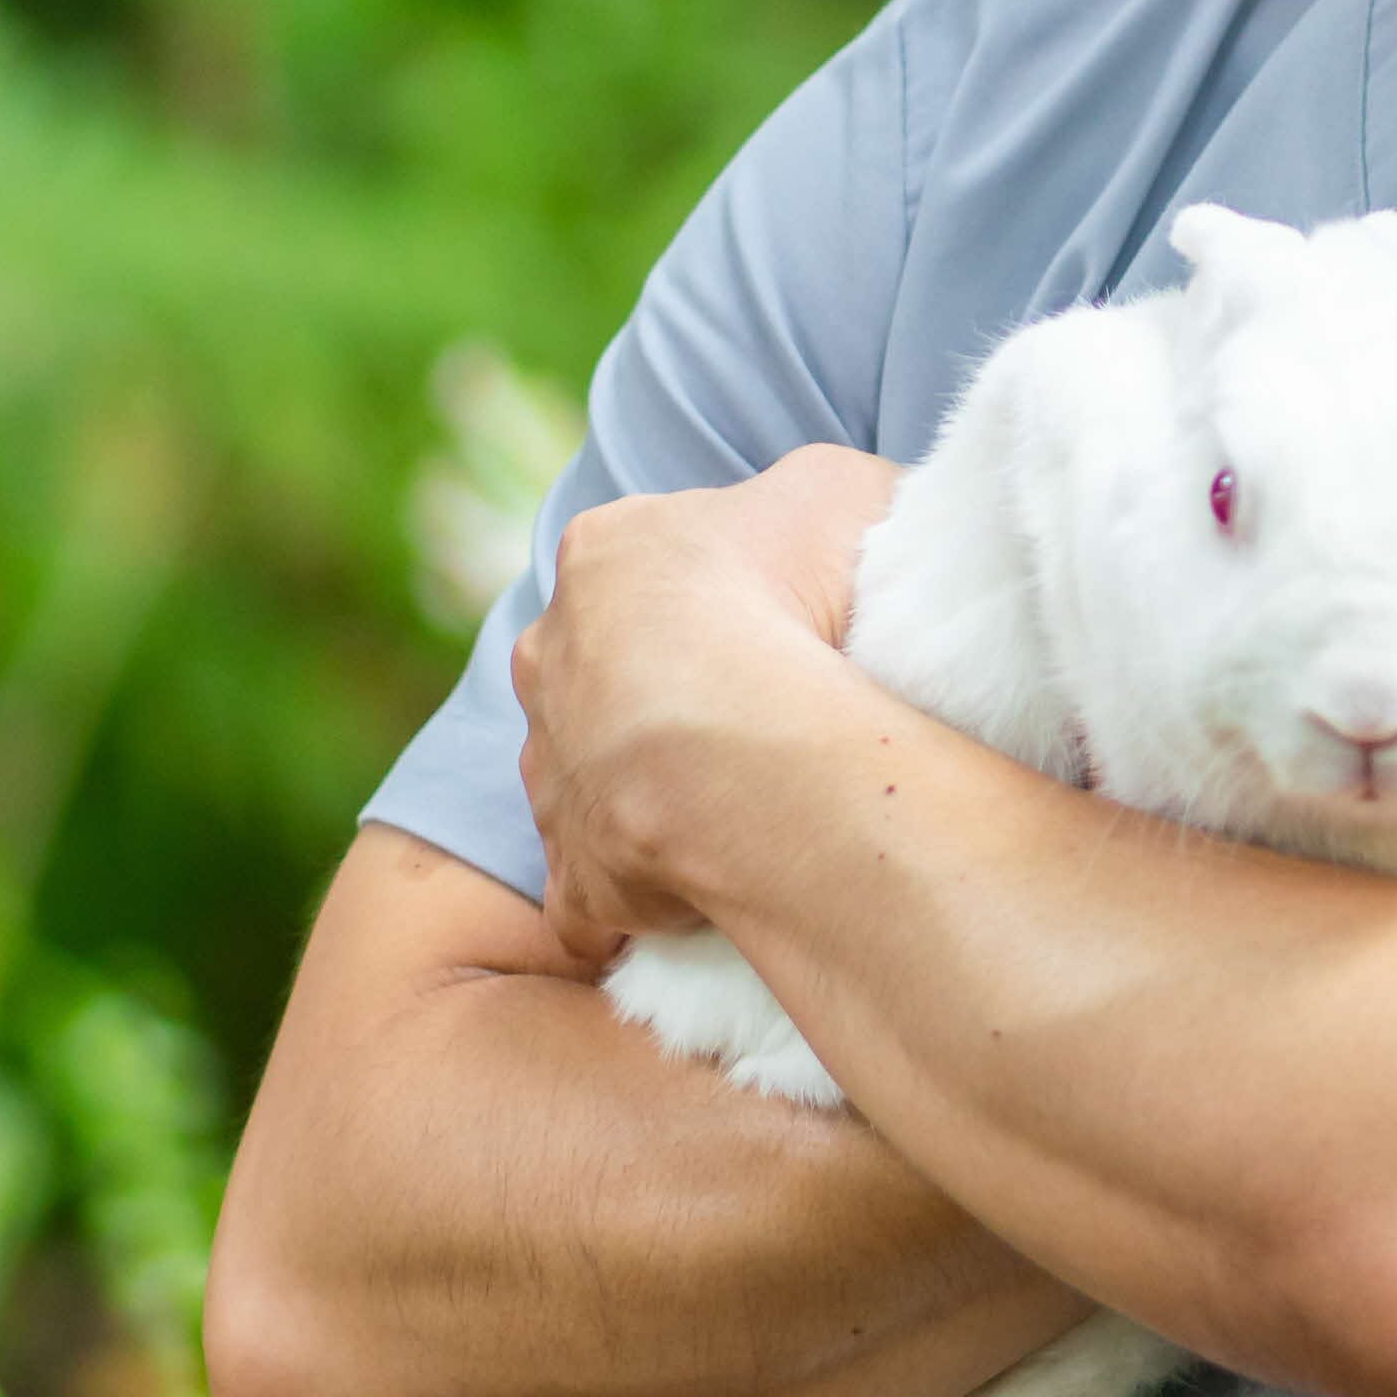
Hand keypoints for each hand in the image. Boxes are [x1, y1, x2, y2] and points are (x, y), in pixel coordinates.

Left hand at [509, 445, 899, 969]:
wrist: (741, 741)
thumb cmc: (794, 602)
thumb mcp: (840, 491)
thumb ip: (830, 501)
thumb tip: (844, 530)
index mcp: (606, 556)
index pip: (647, 566)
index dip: (717, 597)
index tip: (779, 630)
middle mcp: (552, 656)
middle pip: (606, 669)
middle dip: (664, 695)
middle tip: (754, 724)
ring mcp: (553, 768)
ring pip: (591, 775)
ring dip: (648, 793)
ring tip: (739, 812)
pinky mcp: (575, 869)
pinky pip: (596, 892)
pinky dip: (639, 901)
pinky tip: (700, 904)